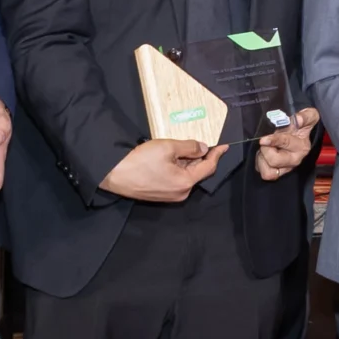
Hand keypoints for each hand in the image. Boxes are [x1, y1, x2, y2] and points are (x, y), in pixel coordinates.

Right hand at [99, 137, 223, 202]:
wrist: (114, 174)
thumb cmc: (140, 161)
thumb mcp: (168, 147)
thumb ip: (190, 147)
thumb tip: (204, 148)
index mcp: (186, 183)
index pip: (208, 167)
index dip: (217, 154)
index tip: (224, 145)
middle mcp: (181, 193)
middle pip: (197, 172)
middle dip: (199, 157)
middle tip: (196, 142)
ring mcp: (170, 196)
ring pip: (186, 176)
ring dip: (186, 162)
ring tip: (178, 149)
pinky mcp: (160, 195)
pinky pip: (176, 180)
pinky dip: (177, 168)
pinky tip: (169, 158)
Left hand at [254, 104, 321, 181]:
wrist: (298, 133)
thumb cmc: (301, 125)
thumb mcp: (309, 116)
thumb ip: (306, 116)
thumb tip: (298, 119)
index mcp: (302, 146)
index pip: (285, 144)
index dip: (273, 141)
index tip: (263, 139)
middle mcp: (294, 160)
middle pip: (274, 161)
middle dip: (265, 150)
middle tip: (264, 142)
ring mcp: (285, 168)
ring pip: (268, 172)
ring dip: (262, 160)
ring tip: (264, 149)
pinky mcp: (277, 173)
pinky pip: (264, 174)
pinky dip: (260, 165)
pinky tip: (263, 155)